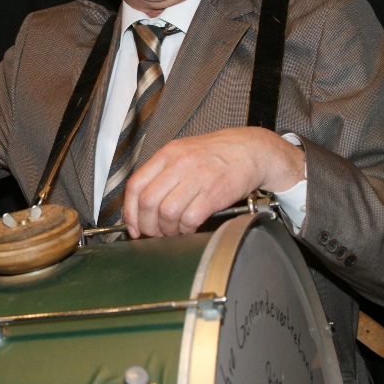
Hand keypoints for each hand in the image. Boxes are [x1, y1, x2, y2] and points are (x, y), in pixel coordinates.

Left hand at [122, 126, 305, 237]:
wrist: (252, 150)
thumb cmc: (218, 154)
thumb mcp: (184, 152)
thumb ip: (163, 172)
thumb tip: (143, 203)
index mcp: (168, 154)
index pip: (135, 185)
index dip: (130, 212)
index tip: (134, 226)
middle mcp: (179, 164)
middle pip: (148, 202)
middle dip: (147, 225)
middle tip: (153, 233)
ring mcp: (196, 178)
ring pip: (166, 212)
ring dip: (166, 230)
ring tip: (172, 232)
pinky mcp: (213, 193)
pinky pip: (189, 219)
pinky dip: (185, 230)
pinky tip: (188, 229)